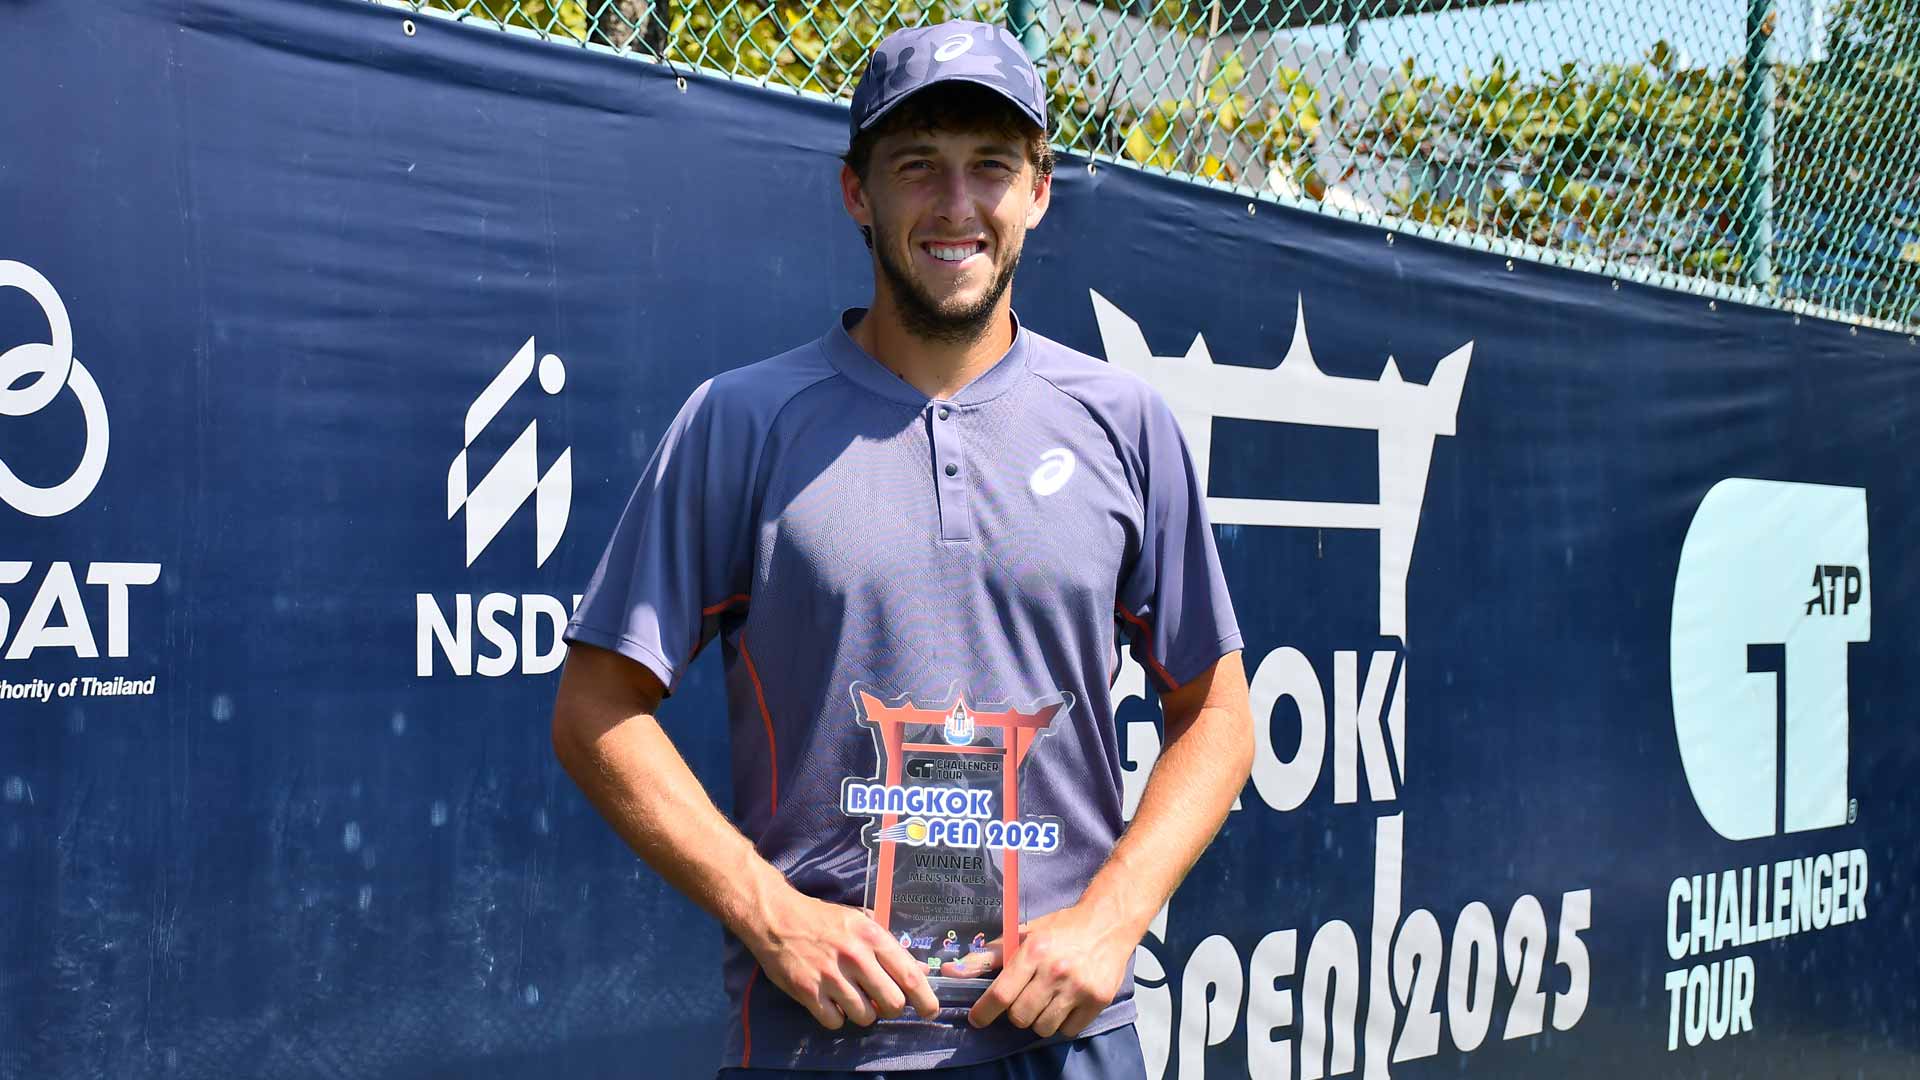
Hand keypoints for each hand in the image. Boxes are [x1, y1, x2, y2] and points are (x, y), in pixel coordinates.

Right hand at [742, 890, 940, 1029]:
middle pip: (892, 1003)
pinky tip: (831, 1001)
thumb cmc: (823, 919)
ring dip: (863, 1013)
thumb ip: (891, 947)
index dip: (925, 999)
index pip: (909, 976)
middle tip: (883, 1002)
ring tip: (852, 997)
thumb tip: (920, 970)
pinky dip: (836, 1017)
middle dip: (892, 1008)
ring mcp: (830, 976)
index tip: (929, 1010)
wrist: (776, 917)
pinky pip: (835, 1022)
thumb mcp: (861, 922)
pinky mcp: (807, 992)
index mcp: (871, 937)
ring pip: (865, 1016)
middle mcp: (854, 957)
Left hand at [967, 902, 1136, 1037]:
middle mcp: (1056, 971)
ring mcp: (1079, 988)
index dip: (984, 1012)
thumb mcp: (1022, 936)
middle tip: (1024, 998)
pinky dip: (1063, 1023)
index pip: (1001, 994)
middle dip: (1016, 1013)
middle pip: (1020, 1017)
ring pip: (1043, 1027)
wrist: (1107, 924)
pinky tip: (1065, 1004)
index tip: (977, 1019)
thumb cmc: (1060, 930)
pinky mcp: (1098, 1000)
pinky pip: (1068, 1030)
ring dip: (1039, 1019)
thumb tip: (951, 972)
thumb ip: (986, 957)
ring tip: (1046, 1000)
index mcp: (1033, 952)